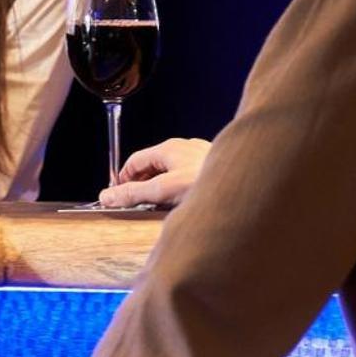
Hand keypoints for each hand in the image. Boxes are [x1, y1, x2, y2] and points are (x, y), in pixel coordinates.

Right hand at [97, 137, 211, 207]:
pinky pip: (188, 179)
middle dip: (142, 185)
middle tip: (136, 205)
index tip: (118, 196)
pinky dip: (180, 191)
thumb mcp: (163, 191)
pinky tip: (185, 206)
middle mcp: (185, 149)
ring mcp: (200, 159)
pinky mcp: (213, 171)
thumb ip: (133, 194)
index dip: (123, 179)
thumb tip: (108, 197)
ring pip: (172, 173)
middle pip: (153, 166)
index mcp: (170, 148)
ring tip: (160, 208)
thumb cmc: (209, 184)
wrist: (247, 189)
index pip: (135, 160)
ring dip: (162, 189)